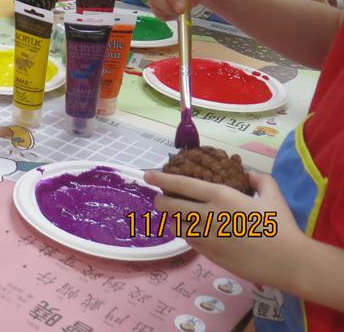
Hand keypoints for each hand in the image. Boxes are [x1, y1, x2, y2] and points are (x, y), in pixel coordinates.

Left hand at [144, 170, 305, 292]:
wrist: (288, 262)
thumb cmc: (281, 226)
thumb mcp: (272, 194)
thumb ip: (258, 179)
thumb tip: (248, 174)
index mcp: (221, 196)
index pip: (182, 184)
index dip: (162, 179)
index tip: (147, 175)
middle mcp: (208, 215)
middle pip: (171, 205)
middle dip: (161, 200)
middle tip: (161, 198)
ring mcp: (207, 236)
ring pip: (175, 225)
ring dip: (172, 218)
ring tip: (176, 215)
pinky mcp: (209, 254)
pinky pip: (188, 241)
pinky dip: (185, 234)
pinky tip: (192, 231)